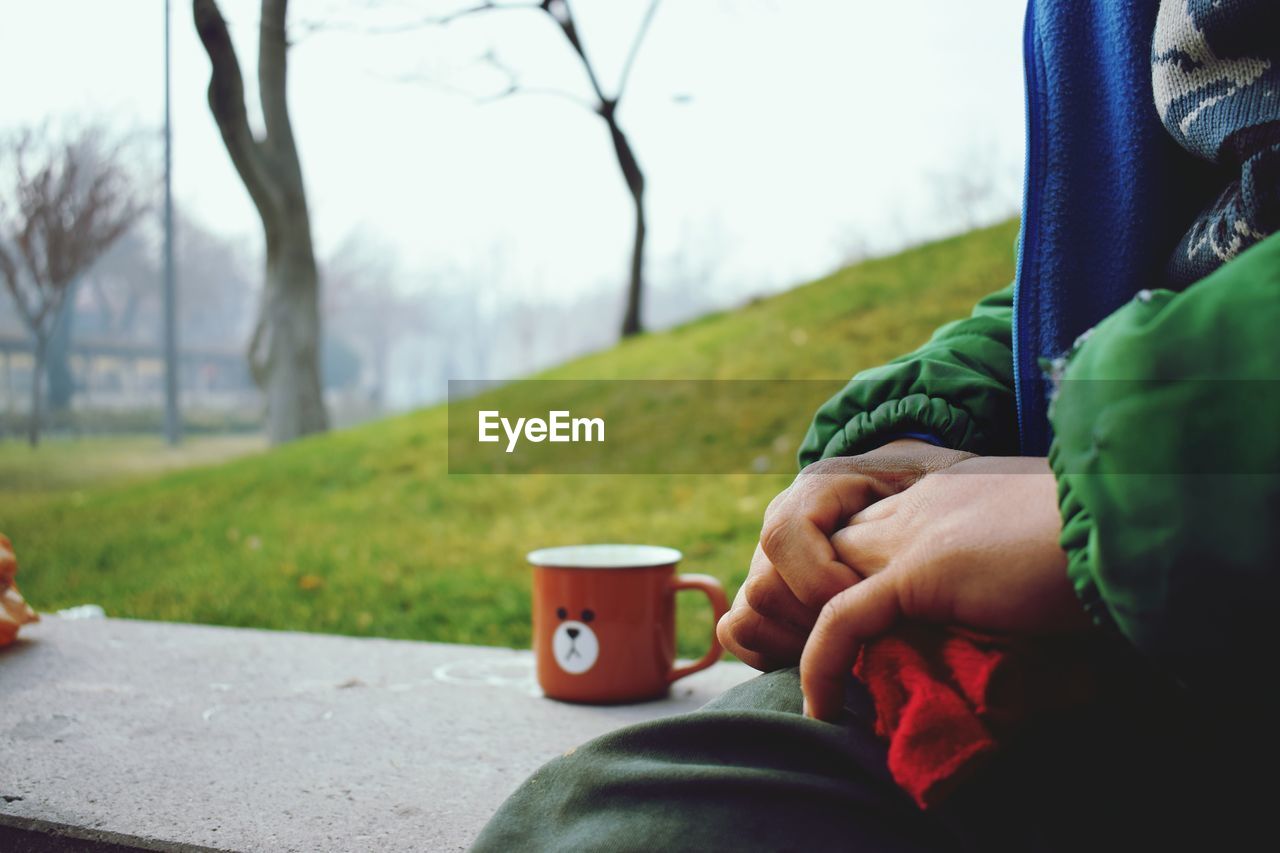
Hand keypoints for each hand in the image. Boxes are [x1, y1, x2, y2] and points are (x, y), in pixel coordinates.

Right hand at [717, 439, 974, 669]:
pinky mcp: (766, 596)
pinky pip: (740, 633)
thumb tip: (934, 531)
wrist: (918, 490)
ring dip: (796, 645)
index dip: (823, 582)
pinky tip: (825, 655)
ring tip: (848, 649)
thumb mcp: (943, 479)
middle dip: (817, 625)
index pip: (784, 537)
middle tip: (869, 637)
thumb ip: (929, 501)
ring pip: (746, 616)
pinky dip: (773, 654)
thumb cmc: (940, 492)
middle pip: (763, 588)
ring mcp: (768, 561)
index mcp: (817, 489)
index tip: (872, 603)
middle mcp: (781, 523)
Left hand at [800, 455, 1091, 719]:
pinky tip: (822, 705)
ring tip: (813, 684)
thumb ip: (988, 569)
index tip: (838, 633)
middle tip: (808, 660)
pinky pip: (841, 618)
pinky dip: (821, 662)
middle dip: (800, 599)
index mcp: (936, 492)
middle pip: (818, 544)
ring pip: (815, 574)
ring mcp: (912, 532)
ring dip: (799, 629)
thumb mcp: (1026, 548)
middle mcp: (913, 503)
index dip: (835, 575)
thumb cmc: (1097, 540)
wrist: (1130, 519)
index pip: (853, 525)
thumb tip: (988, 618)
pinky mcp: (921, 569)